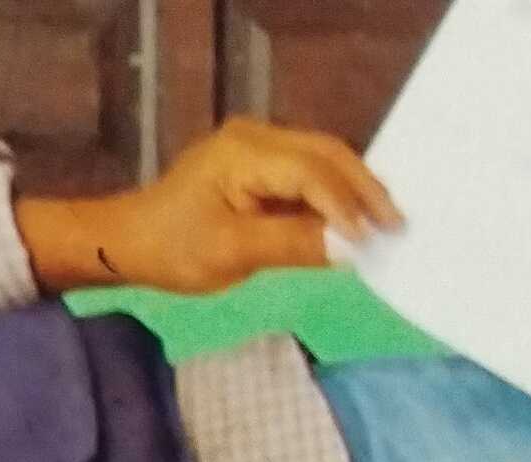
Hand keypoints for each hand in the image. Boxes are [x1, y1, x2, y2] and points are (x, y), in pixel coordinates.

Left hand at [21, 119, 402, 295]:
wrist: (131, 242)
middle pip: (327, 155)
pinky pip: (309, 175)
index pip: (311, 172)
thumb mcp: (232, 254)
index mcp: (244, 152)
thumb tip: (351, 249)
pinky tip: (356, 223)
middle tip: (399, 226)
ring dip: (355, 192)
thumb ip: (293, 245)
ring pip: (324, 162)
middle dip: (365, 190)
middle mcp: (257, 138)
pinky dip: (335, 198)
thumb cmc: (173, 249)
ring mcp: (260, 148)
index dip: (347, 205)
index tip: (373, 240)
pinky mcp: (261, 166)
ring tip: (386, 226)